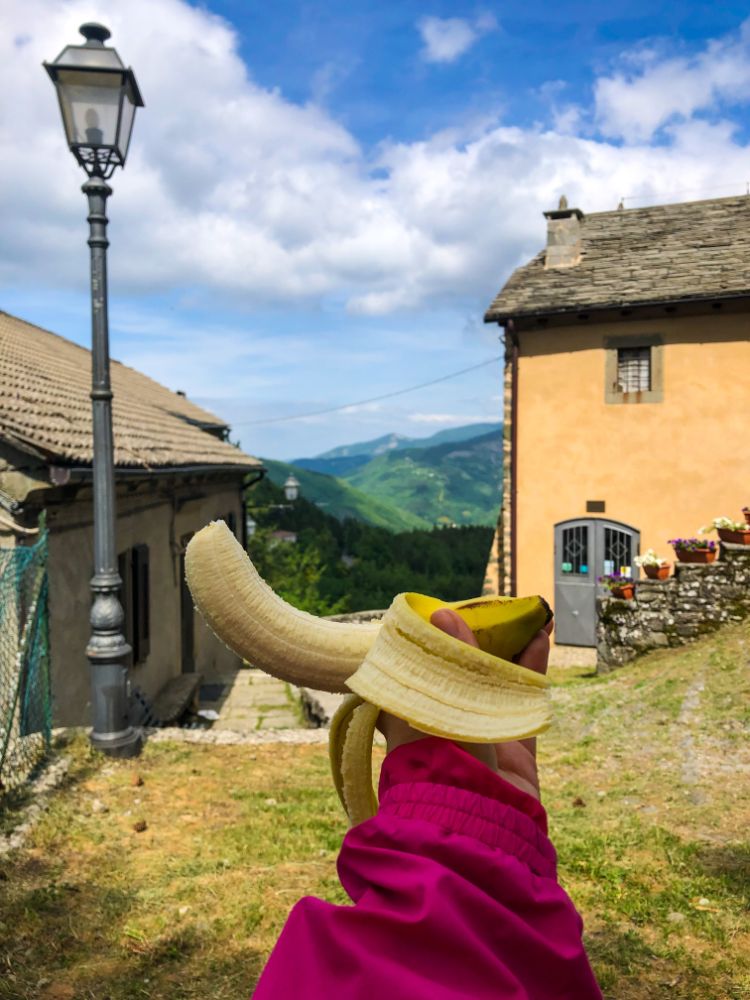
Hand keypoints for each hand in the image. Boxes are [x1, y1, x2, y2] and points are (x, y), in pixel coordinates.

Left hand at [377, 608, 551, 800]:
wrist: (477, 822)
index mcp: (411, 712)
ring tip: (526, 616)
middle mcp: (443, 722)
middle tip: (494, 610)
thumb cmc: (440, 756)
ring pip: (497, 683)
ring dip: (511, 649)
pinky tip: (541, 638)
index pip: (418, 667)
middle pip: (463, 672)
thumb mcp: (440, 700)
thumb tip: (442, 614)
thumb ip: (450, 659)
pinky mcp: (514, 749)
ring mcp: (480, 735)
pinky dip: (532, 670)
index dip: (433, 639)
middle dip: (480, 640)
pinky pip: (525, 702)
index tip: (446, 612)